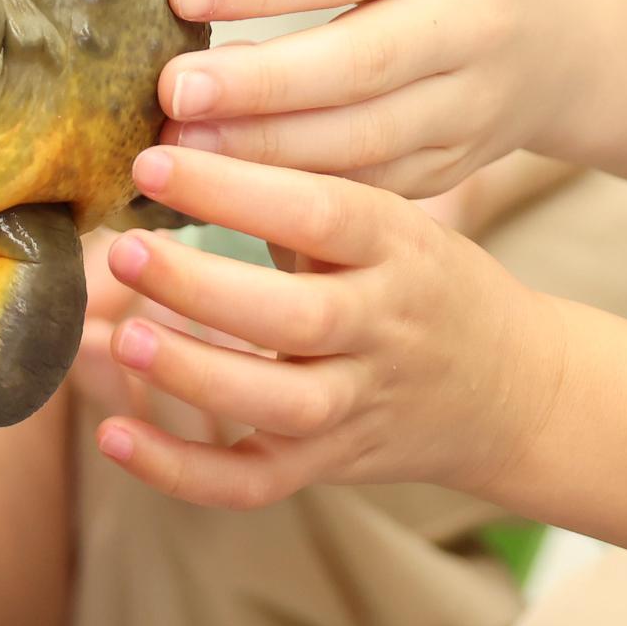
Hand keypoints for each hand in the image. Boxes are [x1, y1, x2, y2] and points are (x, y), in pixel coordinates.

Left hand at [83, 142, 567, 510]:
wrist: (512, 391)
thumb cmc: (421, 280)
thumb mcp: (388, 220)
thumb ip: (299, 194)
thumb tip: (176, 143)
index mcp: (396, 247)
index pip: (318, 214)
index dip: (233, 190)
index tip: (152, 164)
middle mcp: (383, 328)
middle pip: (297, 316)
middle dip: (202, 286)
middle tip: (124, 250)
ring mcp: (358, 403)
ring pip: (278, 405)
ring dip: (195, 375)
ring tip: (122, 335)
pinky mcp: (329, 464)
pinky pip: (253, 482)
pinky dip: (181, 471)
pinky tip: (115, 436)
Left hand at [155, 0, 615, 198]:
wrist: (565, 22)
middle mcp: (474, 19)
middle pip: (360, 62)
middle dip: (260, 85)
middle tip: (172, 93)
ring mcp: (474, 102)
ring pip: (366, 139)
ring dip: (267, 151)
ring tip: (181, 146)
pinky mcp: (459, 162)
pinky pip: (374, 185)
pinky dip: (300, 189)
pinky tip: (230, 184)